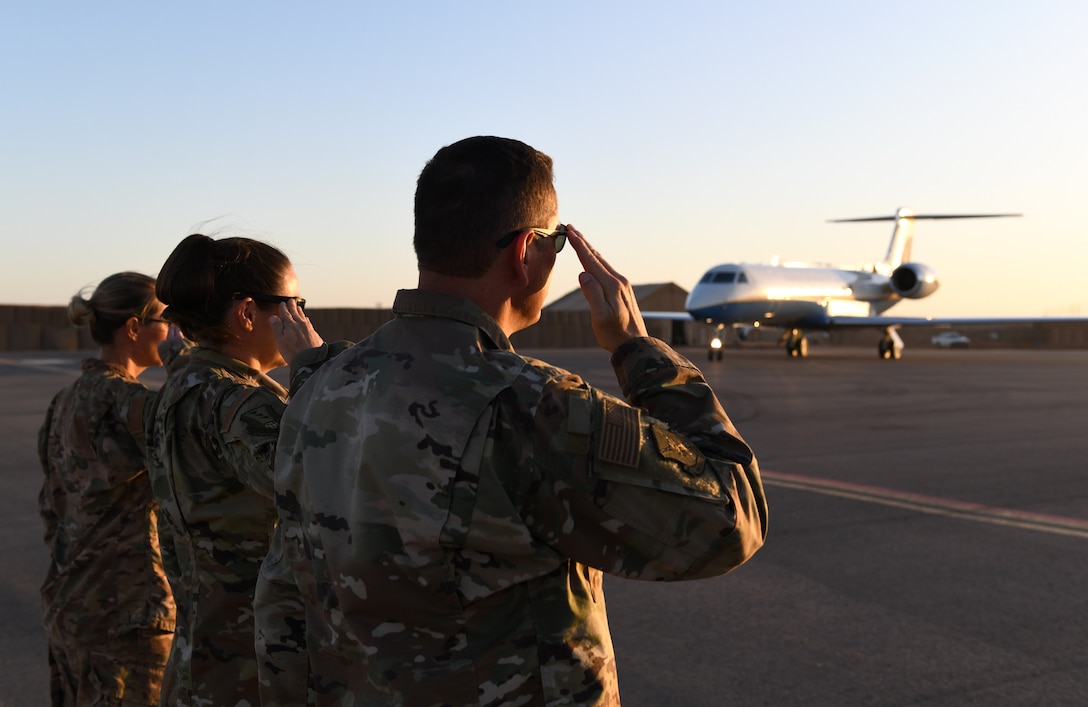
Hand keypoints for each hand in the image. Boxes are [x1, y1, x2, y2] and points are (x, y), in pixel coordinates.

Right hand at [270, 300, 323, 362]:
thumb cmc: (293, 352)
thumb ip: (277, 327)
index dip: (283, 308)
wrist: (311, 360)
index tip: (282, 303)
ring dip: (300, 311)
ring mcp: (308, 329)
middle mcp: (300, 324)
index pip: (285, 314)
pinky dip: (306, 319)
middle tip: (291, 300)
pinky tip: (306, 320)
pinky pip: (308, 323)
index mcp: (290, 325)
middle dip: (292, 306)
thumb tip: (273, 317)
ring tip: (298, 307)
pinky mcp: (314, 334)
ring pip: (303, 317)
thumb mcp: (280, 340)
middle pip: (295, 313)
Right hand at [567, 225, 648, 352]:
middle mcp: (618, 281)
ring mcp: (622, 285)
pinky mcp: (623, 290)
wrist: (635, 345)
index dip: (579, 245)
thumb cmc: (614, 334)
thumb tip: (583, 274)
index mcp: (611, 285)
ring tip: (580, 240)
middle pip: (597, 257)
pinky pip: (606, 269)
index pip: (590, 260)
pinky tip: (594, 261)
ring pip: (602, 262)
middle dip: (583, 242)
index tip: (569, 231)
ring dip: (590, 250)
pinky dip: (596, 261)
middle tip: (571, 227)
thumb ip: (592, 294)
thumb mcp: (600, 316)